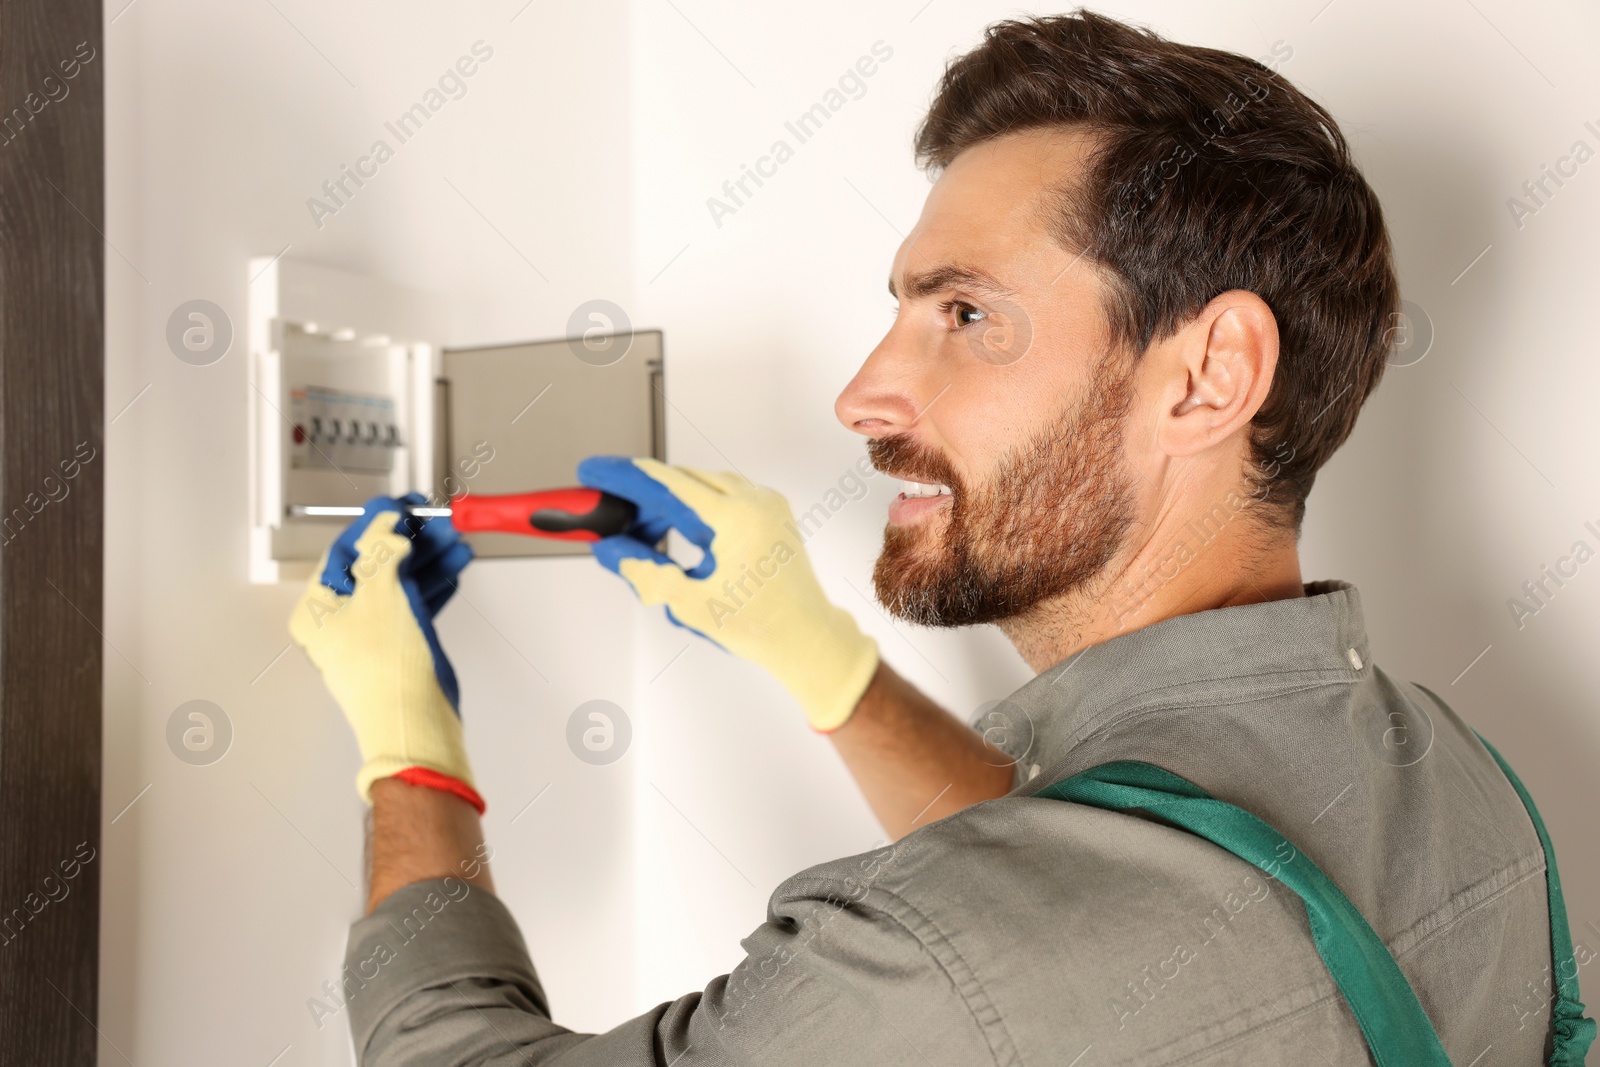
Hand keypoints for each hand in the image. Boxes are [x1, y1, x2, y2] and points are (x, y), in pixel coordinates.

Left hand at [288, 494, 483, 810]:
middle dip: (410, 540)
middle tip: (434, 520)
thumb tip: (386, 525)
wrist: (415, 725)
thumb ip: (383, 550)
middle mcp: (341, 622)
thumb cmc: (386, 675)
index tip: (400, 504)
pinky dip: (435, 585)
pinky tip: (454, 568)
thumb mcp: (380, 593)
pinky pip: (416, 605)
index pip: (346, 551)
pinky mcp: (400, 648)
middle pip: (377, 565)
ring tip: (453, 539)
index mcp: (319, 609)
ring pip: (401, 583)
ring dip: (428, 559)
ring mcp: (372, 636)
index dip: (376, 522)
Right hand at [577, 457, 878, 730]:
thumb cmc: (760, 626)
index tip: (593, 472)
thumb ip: (646, 571)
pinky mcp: (772, 514)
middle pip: (682, 483)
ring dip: (668, 506)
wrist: (808, 637)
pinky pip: (724, 497)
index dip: (622, 477)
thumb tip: (610, 548)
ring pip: (702, 487)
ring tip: (643, 538)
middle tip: (611, 520)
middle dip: (641, 499)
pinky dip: (695, 510)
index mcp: (736, 518)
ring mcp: (767, 504)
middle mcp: (755, 501)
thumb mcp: (690, 604)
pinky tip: (676, 536)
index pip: (665, 483)